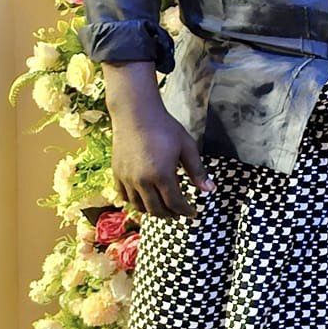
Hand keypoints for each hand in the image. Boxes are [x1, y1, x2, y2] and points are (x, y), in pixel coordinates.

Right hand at [104, 61, 211, 218]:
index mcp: (161, 175)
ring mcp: (126, 178)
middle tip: (179, 214)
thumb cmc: (165, 128)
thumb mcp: (187, 147)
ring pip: (139, 205)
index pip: (174, 203)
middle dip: (170, 214)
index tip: (193, 213)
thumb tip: (210, 190)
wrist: (136, 113)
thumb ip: (197, 170)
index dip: (185, 211)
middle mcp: (141, 180)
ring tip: (164, 208)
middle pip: (156, 209)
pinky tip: (144, 199)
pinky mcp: (117, 173)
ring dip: (152, 210)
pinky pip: (124, 196)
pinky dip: (135, 202)